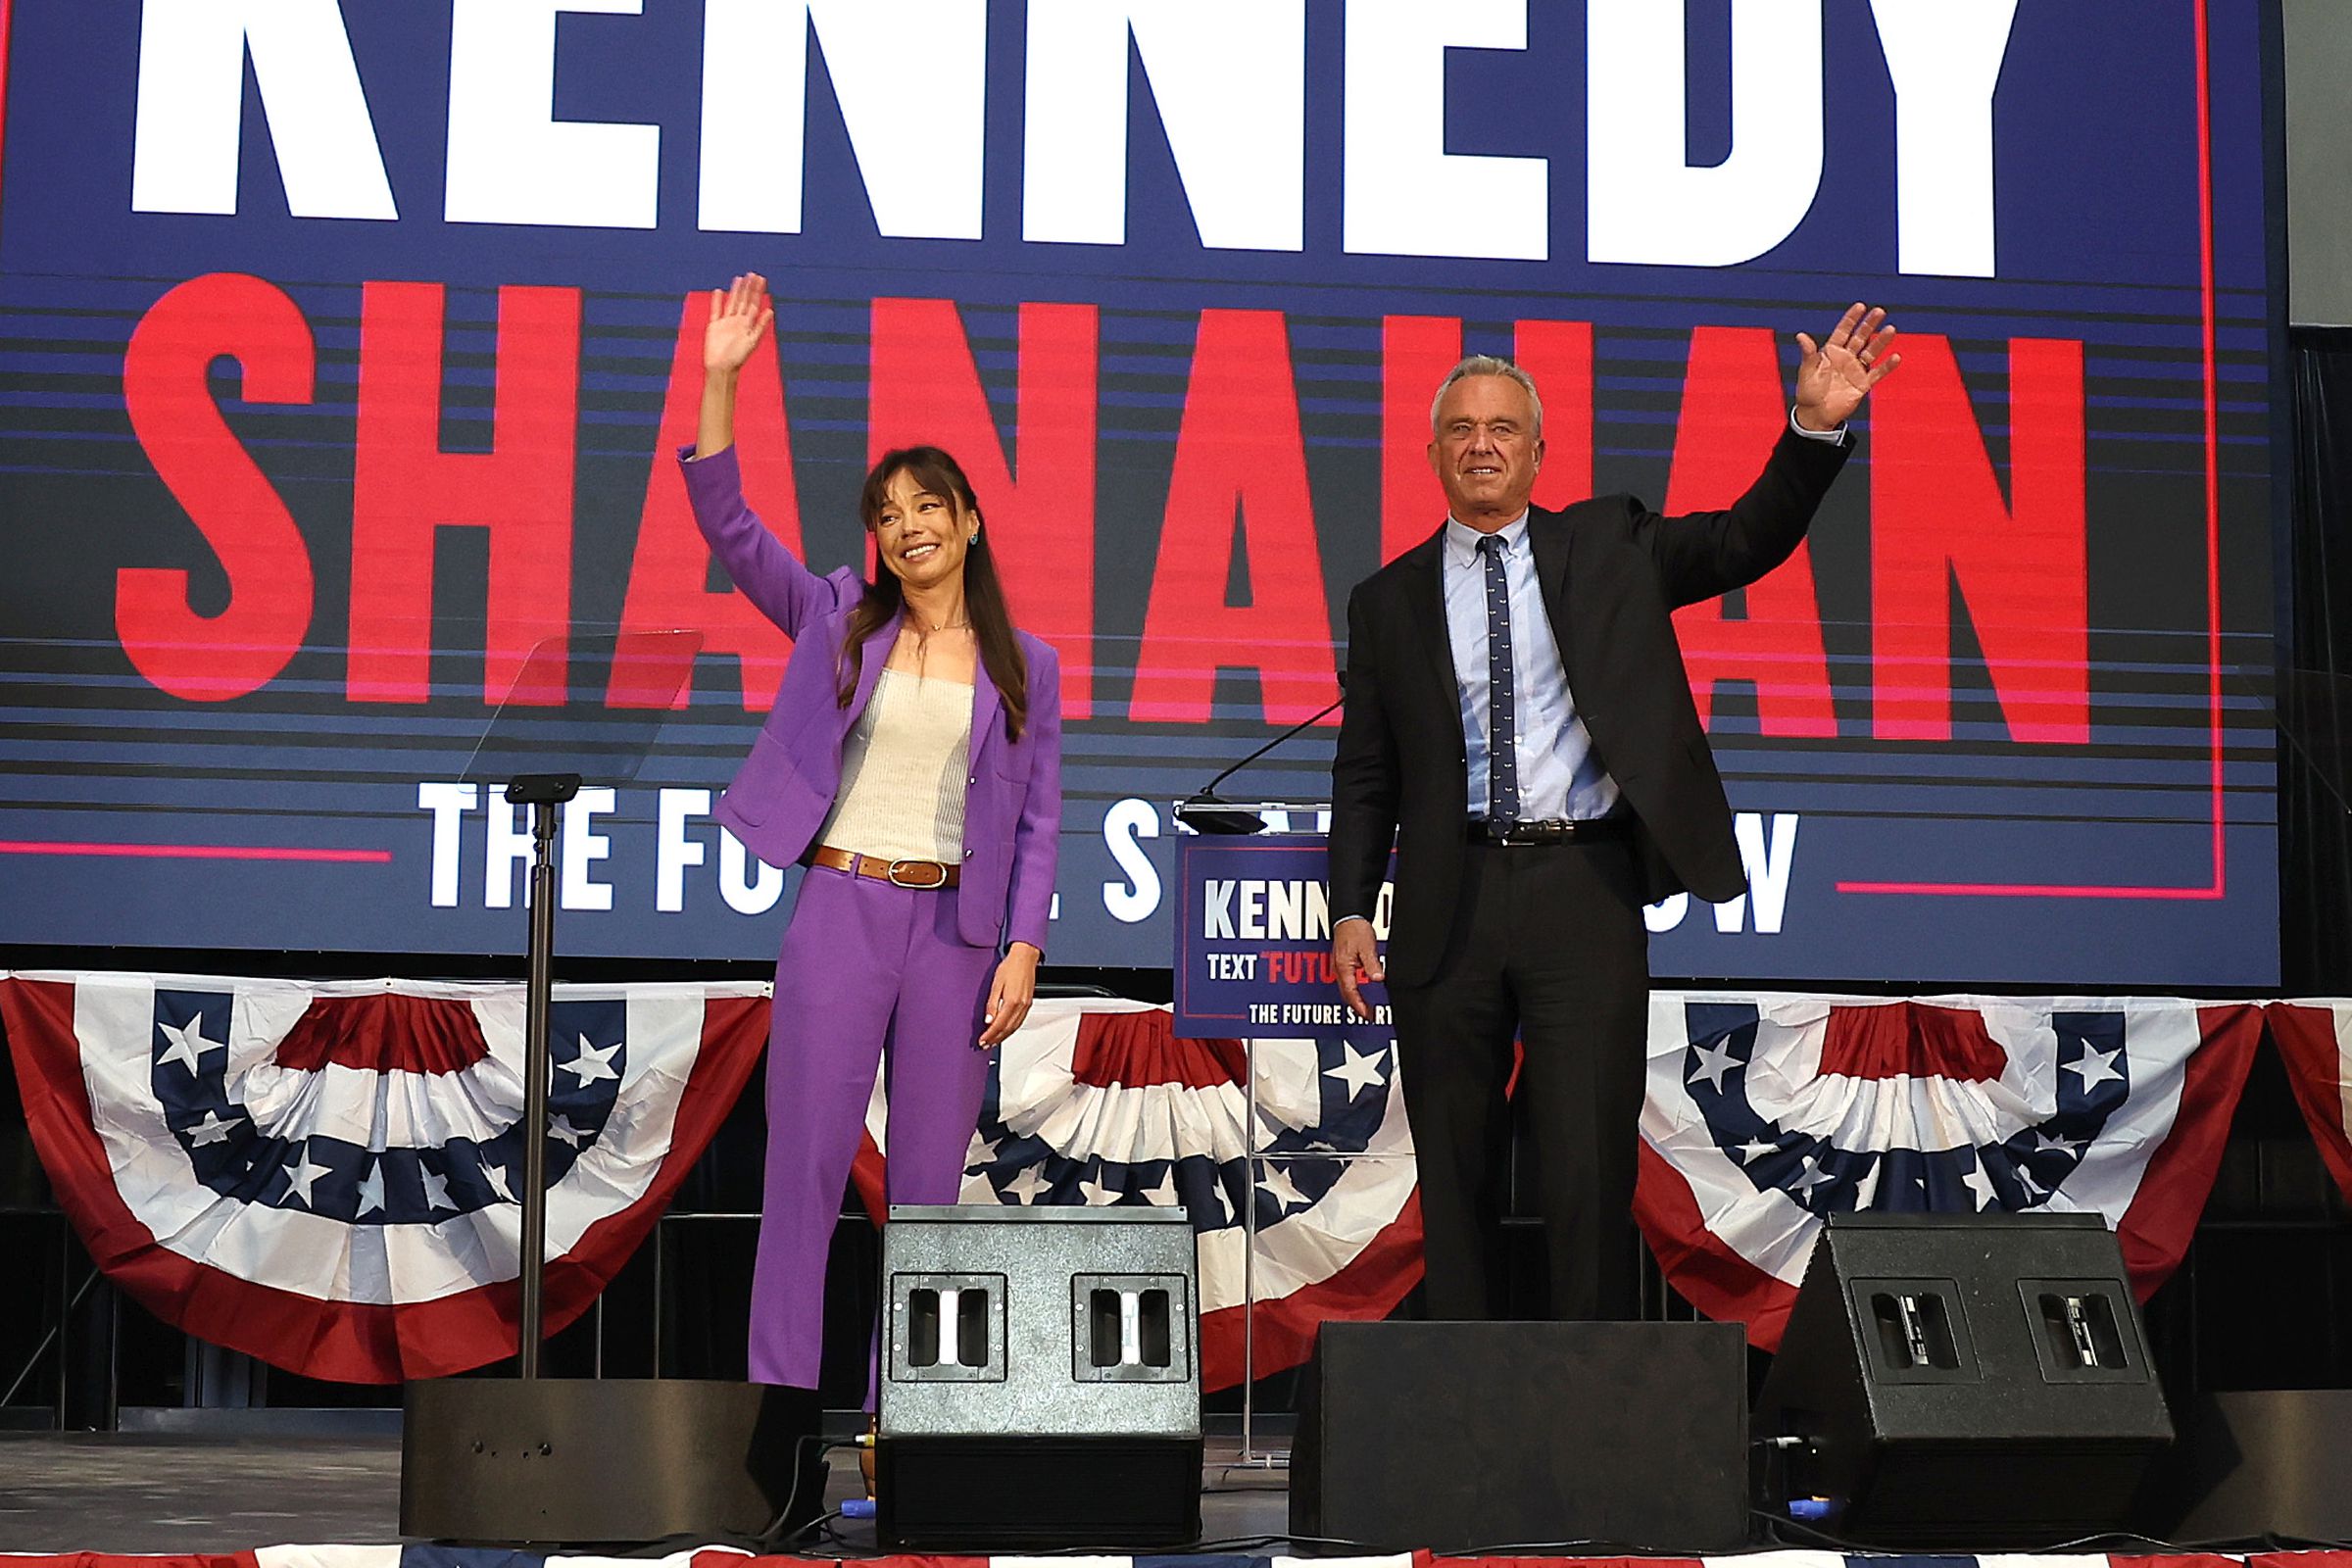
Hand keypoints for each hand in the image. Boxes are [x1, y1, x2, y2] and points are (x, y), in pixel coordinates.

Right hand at [704, 272, 773, 377]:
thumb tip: (771, 311)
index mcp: (748, 324)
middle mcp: (738, 322)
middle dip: (748, 288)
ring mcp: (726, 323)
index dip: (757, 292)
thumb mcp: (752, 340)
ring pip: (732, 302)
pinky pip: (716, 311)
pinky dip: (717, 301)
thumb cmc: (738, 357)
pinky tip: (719, 291)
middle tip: (752, 274)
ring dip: (735, 291)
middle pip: (744, 301)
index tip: (761, 279)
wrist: (722, 368)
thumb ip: (761, 325)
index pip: (754, 304)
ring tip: (739, 279)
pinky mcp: (714, 326)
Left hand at [978, 942, 1039, 1048]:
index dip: (989, 1035)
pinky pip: (1019, 1022)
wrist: (1024, 958)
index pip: (999, 1025)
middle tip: (985, 1045)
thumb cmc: (1010, 967)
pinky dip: (1011, 1030)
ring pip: (1014, 1028)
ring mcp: (1026, 1006)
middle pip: (1007, 1029)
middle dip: (995, 1039)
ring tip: (993, 1041)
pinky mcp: (1028, 1004)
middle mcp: (1021, 1006)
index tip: (982, 1041)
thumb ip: (992, 1004)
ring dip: (1003, 1036)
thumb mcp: (996, 984)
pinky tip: (1006, 1031)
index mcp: (1012, 1001)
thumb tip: (988, 1020)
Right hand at [1333, 920, 1384, 1022]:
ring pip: (1345, 988)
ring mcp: (1338, 966)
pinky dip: (1353, 990)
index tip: (1367, 1015)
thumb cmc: (1354, 929)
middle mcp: (1338, 969)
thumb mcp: (1367, 947)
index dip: (1359, 1006)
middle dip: (1356, 1006)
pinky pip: (1346, 981)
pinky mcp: (1342, 963)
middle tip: (1368, 1015)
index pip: (1351, 993)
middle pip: (1346, 994)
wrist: (1347, 916)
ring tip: (1365, 1006)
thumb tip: (1378, 978)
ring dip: (1354, 999)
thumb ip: (1372, 964)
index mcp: (1344, 967)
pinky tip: (1360, 991)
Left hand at [1793, 302, 1899, 430]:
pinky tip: (1895, 357)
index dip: (1851, 319)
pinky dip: (1886, 366)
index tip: (1860, 306)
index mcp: (1831, 352)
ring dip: (1881, 341)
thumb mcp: (1807, 371)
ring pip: (1871, 352)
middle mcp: (1845, 358)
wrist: (1815, 415)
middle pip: (1860, 337)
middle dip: (1869, 325)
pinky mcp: (1863, 384)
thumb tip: (1800, 335)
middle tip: (1879, 311)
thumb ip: (1808, 353)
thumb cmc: (1808, 392)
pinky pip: (1877, 373)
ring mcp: (1855, 369)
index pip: (1843, 331)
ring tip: (1891, 329)